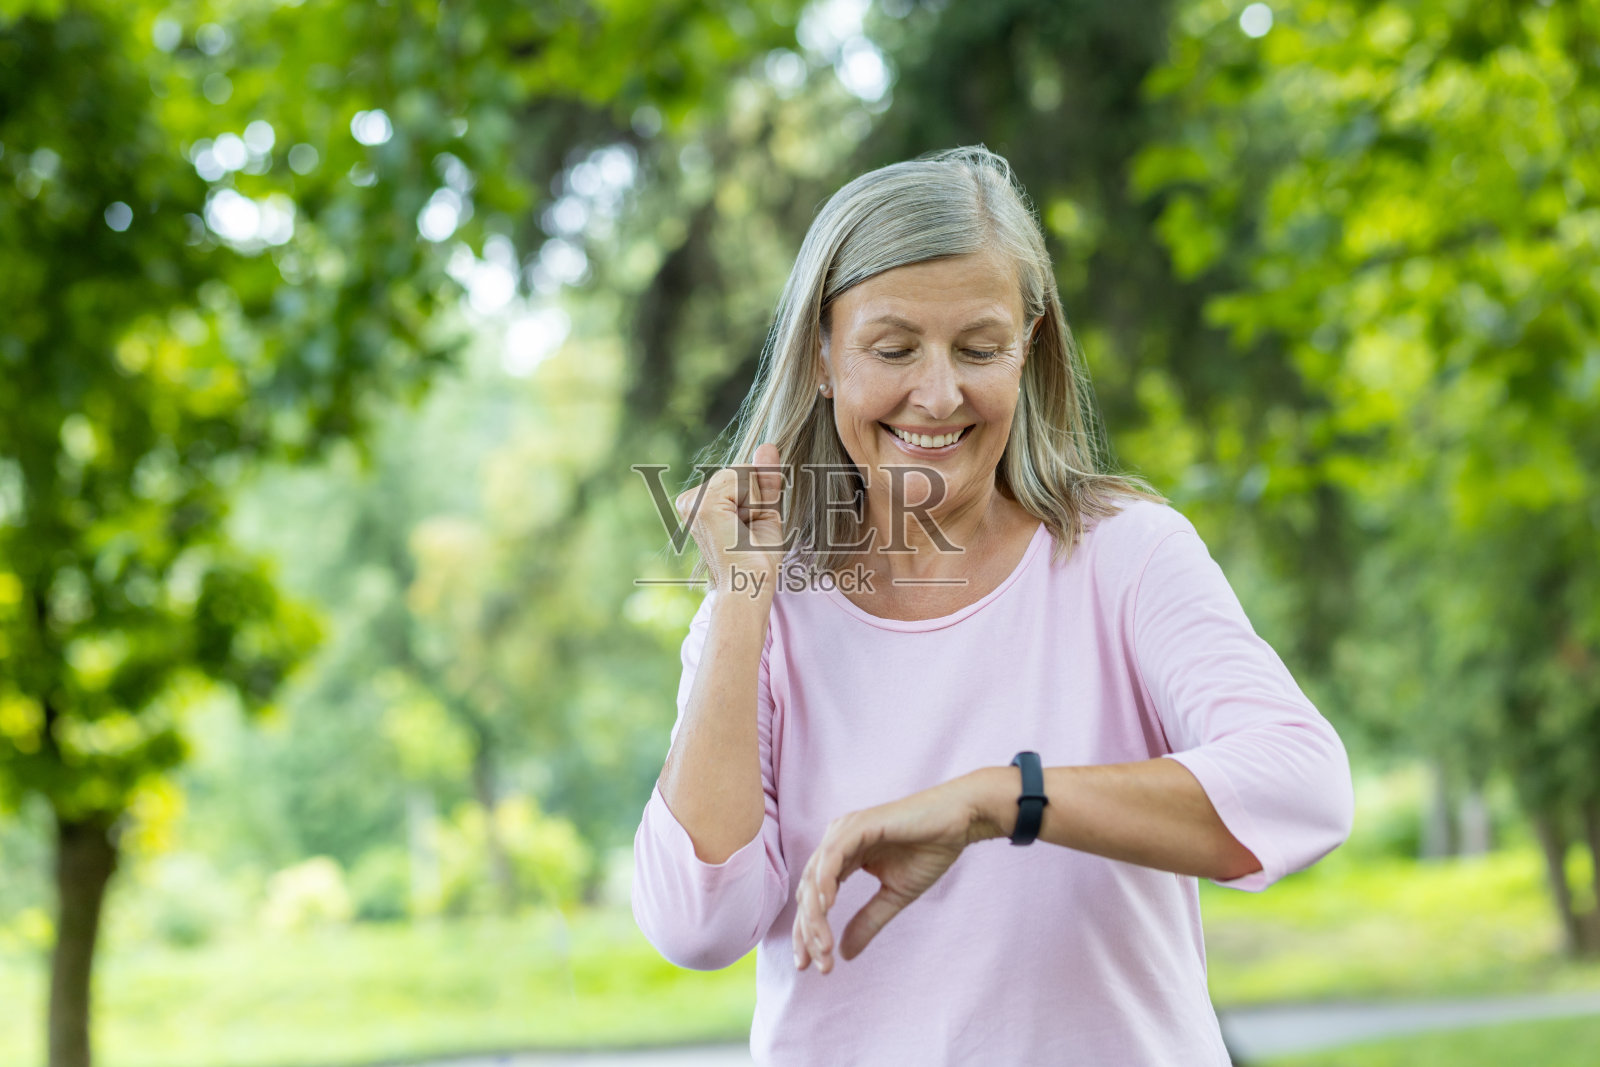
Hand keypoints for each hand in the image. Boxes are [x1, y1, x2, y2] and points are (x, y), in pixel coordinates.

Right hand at [675, 442, 786, 597]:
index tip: (748, 526)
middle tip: (747, 530)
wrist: (749, 586)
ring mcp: (692, 501)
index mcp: (697, 502)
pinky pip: (742, 479)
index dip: (756, 495)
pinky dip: (753, 501)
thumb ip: (764, 478)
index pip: (738, 474)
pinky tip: (741, 526)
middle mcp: (688, 500)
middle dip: (756, 497)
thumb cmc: (757, 558)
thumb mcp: (764, 510)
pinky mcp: (702, 504)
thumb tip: (768, 445)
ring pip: (742, 473)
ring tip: (744, 531)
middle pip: (739, 470)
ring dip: (756, 501)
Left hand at [792, 777, 987, 973]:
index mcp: (842, 857)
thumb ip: (867, 921)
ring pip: (815, 877)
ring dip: (815, 915)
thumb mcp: (894, 896)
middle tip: (815, 964)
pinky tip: (826, 908)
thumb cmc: (929, 851)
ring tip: (822, 947)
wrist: (959, 822)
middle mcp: (837, 842)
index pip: (814, 898)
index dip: (807, 932)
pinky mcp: (859, 825)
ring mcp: (845, 830)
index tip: (808, 966)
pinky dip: (825, 882)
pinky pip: (833, 856)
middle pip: (807, 891)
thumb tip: (843, 955)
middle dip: (807, 931)